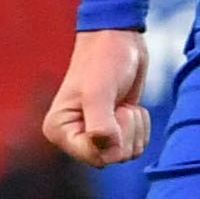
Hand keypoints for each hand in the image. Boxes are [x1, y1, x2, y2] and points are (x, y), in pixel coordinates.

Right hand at [44, 28, 151, 166]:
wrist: (118, 40)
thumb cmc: (103, 61)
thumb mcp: (99, 91)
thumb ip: (100, 123)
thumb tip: (105, 149)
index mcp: (59, 130)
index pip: (94, 157)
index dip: (113, 140)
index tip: (113, 112)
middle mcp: (72, 137)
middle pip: (111, 159)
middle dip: (125, 132)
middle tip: (118, 106)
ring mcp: (93, 135)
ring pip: (125, 155)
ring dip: (134, 128)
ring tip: (122, 104)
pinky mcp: (112, 131)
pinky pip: (135, 146)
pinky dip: (140, 127)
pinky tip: (128, 107)